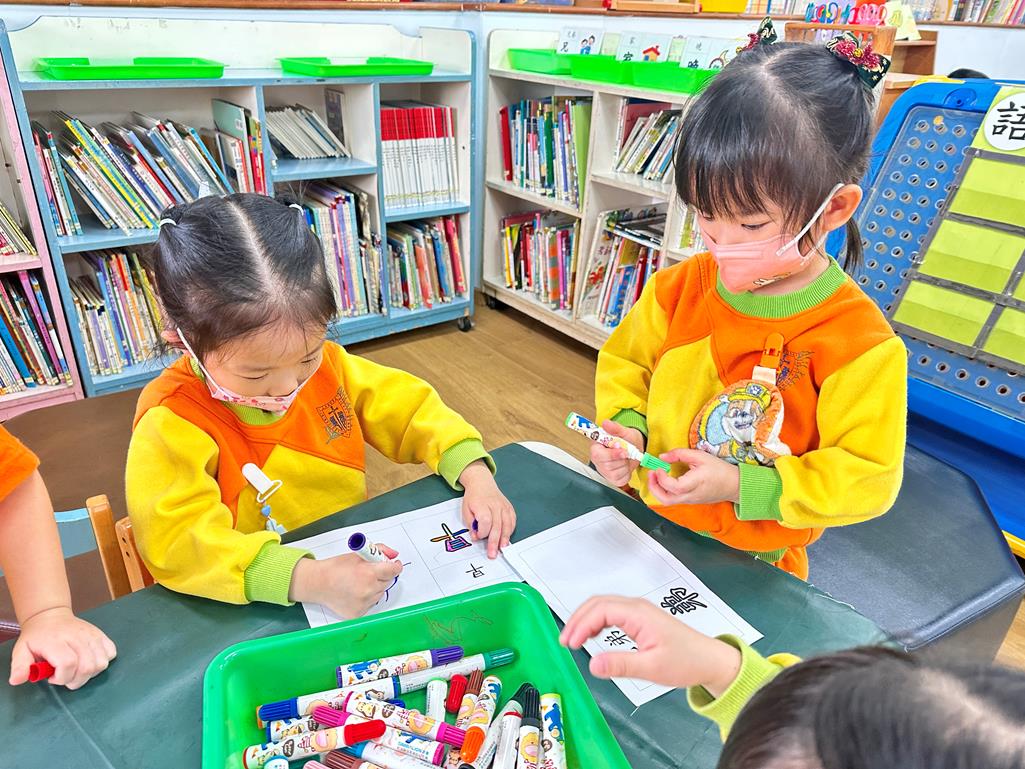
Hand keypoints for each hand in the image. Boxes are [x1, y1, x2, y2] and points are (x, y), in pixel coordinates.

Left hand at [9, 606, 115, 688]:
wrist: (50, 616)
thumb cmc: (36, 637)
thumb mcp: (21, 650)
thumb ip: (20, 667)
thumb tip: (17, 680)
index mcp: (56, 641)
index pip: (68, 663)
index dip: (62, 677)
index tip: (52, 678)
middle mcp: (77, 637)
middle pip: (87, 666)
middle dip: (76, 680)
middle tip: (65, 677)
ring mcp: (91, 635)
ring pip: (101, 662)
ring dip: (90, 673)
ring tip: (77, 670)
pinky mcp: (101, 635)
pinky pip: (111, 653)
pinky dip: (103, 661)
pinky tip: (89, 662)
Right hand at [290, 545, 401, 619]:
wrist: (318, 583)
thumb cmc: (335, 568)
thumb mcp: (358, 554)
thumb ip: (379, 551)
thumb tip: (393, 554)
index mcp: (368, 573)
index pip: (393, 571)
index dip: (395, 566)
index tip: (395, 565)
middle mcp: (368, 590)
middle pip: (387, 582)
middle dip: (382, 576)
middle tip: (370, 572)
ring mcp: (364, 604)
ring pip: (379, 594)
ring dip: (375, 588)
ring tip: (359, 583)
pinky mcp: (358, 613)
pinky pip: (370, 604)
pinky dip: (366, 599)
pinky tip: (354, 593)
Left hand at [459, 461, 515, 558]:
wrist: (482, 483)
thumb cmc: (473, 498)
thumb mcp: (465, 509)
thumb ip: (470, 524)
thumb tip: (476, 537)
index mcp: (482, 504)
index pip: (485, 521)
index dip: (483, 532)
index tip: (478, 537)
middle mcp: (495, 505)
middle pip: (497, 526)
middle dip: (494, 542)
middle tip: (492, 554)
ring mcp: (504, 506)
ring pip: (507, 524)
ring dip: (505, 538)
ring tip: (503, 548)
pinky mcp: (509, 508)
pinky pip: (512, 521)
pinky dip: (510, 530)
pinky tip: (506, 538)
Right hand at [560, 595, 740, 695]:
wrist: (710, 660)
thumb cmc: (687, 661)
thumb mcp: (652, 668)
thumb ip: (621, 665)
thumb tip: (593, 665)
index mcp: (639, 614)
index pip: (600, 610)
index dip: (581, 625)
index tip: (570, 644)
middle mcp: (637, 607)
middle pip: (598, 603)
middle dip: (577, 619)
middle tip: (564, 641)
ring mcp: (639, 611)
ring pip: (603, 606)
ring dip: (585, 619)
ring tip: (573, 639)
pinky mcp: (641, 619)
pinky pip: (612, 613)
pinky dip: (596, 621)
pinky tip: (592, 635)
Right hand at [590, 421, 643, 486]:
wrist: (635, 449)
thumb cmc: (627, 439)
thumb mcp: (623, 431)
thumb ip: (615, 428)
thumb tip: (606, 423)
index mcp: (596, 448)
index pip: (597, 455)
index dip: (610, 453)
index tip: (620, 447)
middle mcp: (598, 462)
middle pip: (607, 466)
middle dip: (621, 459)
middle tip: (627, 451)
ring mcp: (605, 472)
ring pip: (615, 473)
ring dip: (625, 465)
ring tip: (626, 457)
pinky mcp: (613, 479)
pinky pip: (621, 479)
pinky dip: (627, 472)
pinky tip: (626, 465)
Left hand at [648, 448, 739, 505]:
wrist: (734, 485)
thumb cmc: (720, 470)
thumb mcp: (701, 456)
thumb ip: (680, 454)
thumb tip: (662, 456)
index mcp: (695, 484)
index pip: (674, 487)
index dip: (662, 478)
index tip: (659, 467)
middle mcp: (691, 495)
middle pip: (666, 499)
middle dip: (654, 488)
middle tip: (651, 474)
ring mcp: (690, 501)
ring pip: (668, 501)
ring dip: (658, 490)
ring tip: (655, 476)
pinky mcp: (690, 501)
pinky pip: (674, 500)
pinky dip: (665, 491)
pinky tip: (665, 480)